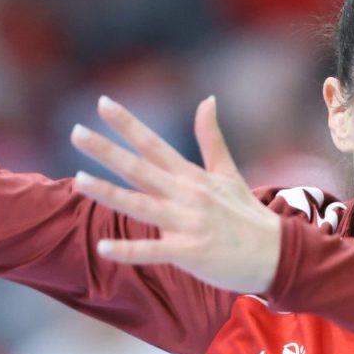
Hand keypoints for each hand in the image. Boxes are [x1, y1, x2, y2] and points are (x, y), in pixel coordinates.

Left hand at [71, 94, 281, 293]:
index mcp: (191, 177)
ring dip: (109, 193)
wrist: (277, 254)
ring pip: (141, 205)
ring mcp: (188, 224)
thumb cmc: (249, 217)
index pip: (153, 144)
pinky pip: (153, 252)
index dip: (127, 124)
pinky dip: (128, 251)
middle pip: (140, 169)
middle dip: (106, 151)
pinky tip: (103, 248)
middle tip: (76, 132)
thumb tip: (207, 99)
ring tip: (79, 180)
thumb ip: (212, 138)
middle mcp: (186, 196)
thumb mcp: (229, 174)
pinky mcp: (190, 253)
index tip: (102, 103)